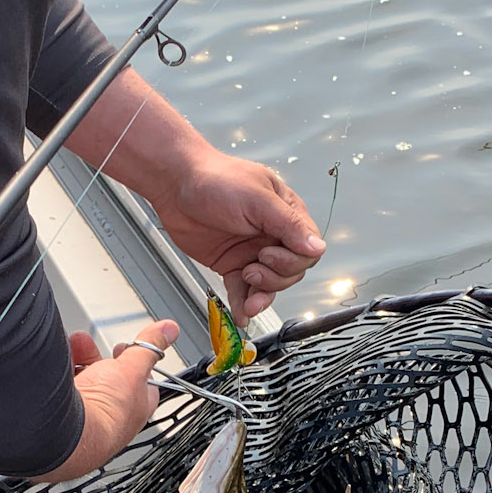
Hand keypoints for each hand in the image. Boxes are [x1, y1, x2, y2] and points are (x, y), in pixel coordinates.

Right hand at [36, 321, 179, 483]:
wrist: (65, 433)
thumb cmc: (104, 413)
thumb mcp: (132, 368)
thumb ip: (149, 347)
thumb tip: (169, 330)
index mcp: (134, 409)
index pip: (141, 383)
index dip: (135, 361)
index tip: (127, 347)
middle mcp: (109, 417)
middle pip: (106, 380)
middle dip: (97, 358)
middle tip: (89, 344)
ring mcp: (84, 417)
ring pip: (81, 383)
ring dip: (76, 361)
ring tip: (72, 346)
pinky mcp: (60, 416)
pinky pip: (60, 390)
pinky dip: (58, 373)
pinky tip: (55, 364)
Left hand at [152, 146, 324, 322]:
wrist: (175, 185)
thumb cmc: (215, 179)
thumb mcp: (257, 199)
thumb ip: (288, 224)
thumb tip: (316, 246)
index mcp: (286, 213)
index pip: (307, 249)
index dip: (294, 259)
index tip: (269, 254)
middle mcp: (272, 234)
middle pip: (292, 271)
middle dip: (275, 277)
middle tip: (252, 267)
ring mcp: (252, 251)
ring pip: (270, 285)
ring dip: (261, 295)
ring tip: (247, 291)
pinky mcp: (231, 264)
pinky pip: (243, 290)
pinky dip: (243, 304)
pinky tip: (242, 314)